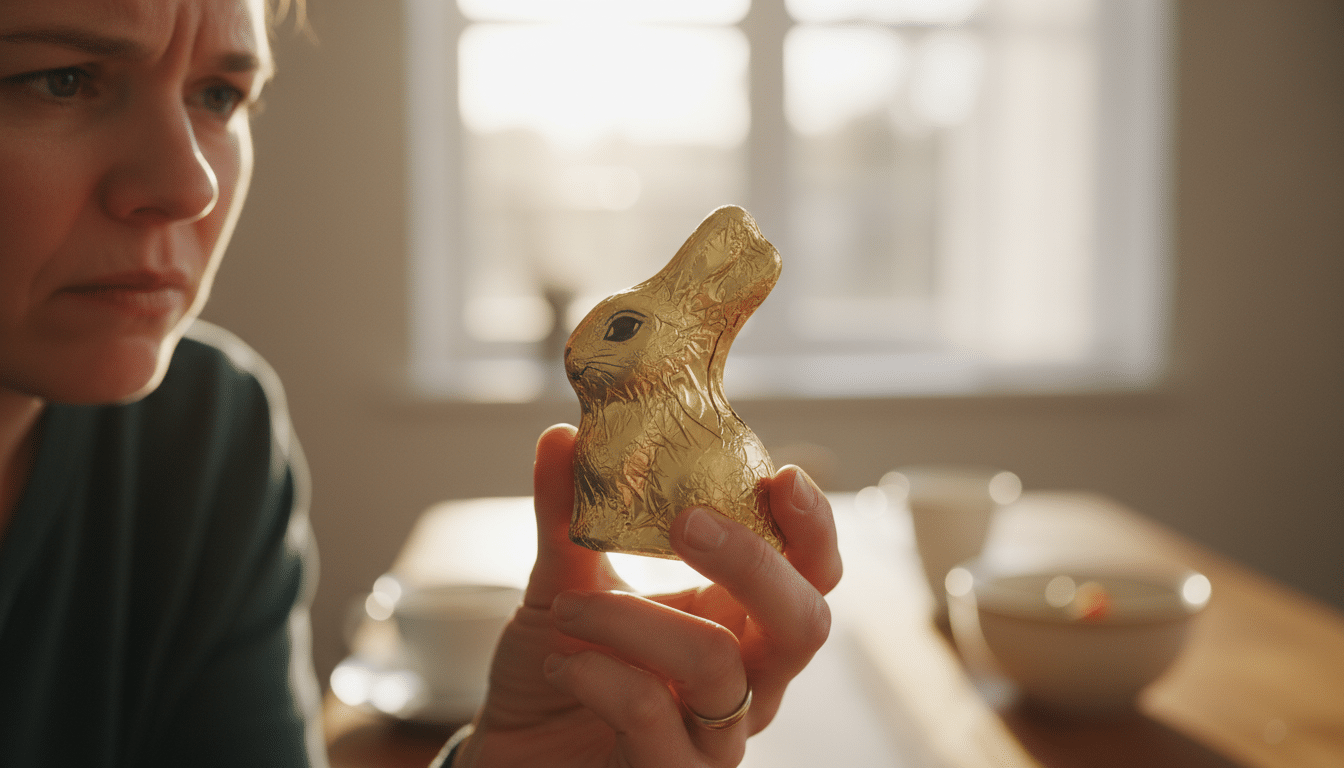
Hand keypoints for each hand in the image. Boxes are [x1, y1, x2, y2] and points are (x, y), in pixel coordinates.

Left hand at [452, 424, 841, 766]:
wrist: (510, 752)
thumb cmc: (560, 667)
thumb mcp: (561, 583)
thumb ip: (567, 517)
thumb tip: (562, 438)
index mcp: (738, 622)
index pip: (810, 574)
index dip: (812, 529)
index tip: (781, 476)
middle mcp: (747, 682)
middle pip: (803, 623)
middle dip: (753, 563)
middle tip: (685, 522)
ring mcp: (715, 738)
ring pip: (718, 668)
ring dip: (634, 621)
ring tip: (567, 610)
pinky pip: (653, 717)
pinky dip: (602, 677)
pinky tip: (561, 664)